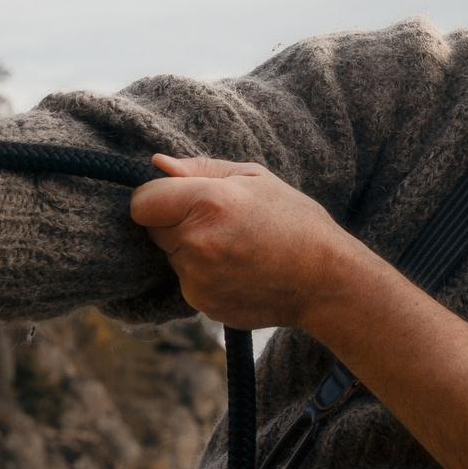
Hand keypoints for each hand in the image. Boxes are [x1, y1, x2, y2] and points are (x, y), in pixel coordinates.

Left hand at [128, 155, 371, 329]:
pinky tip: (238, 269)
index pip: (142, 201)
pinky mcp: (202, 304)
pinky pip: (186, 280)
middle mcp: (197, 243)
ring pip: (170, 255)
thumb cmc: (295, 221)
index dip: (156, 196)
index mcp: (208, 202)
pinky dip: (203, 274)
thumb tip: (158, 164)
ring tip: (235, 246)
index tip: (175, 196)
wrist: (325, 281)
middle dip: (174, 221)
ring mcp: (198, 279)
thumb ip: (199, 169)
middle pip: (152, 229)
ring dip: (189, 249)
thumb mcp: (254, 178)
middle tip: (218, 221)